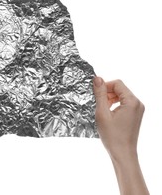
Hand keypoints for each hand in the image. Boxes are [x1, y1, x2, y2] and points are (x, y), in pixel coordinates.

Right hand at [93, 77, 148, 194]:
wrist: (123, 154)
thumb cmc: (112, 136)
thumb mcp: (102, 113)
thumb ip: (100, 94)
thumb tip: (97, 78)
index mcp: (132, 102)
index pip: (117, 83)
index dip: (105, 86)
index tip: (96, 95)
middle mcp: (138, 103)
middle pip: (120, 89)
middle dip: (107, 93)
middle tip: (98, 104)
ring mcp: (138, 109)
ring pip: (121, 95)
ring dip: (110, 99)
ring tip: (102, 110)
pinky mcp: (135, 114)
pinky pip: (124, 103)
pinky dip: (114, 105)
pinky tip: (108, 114)